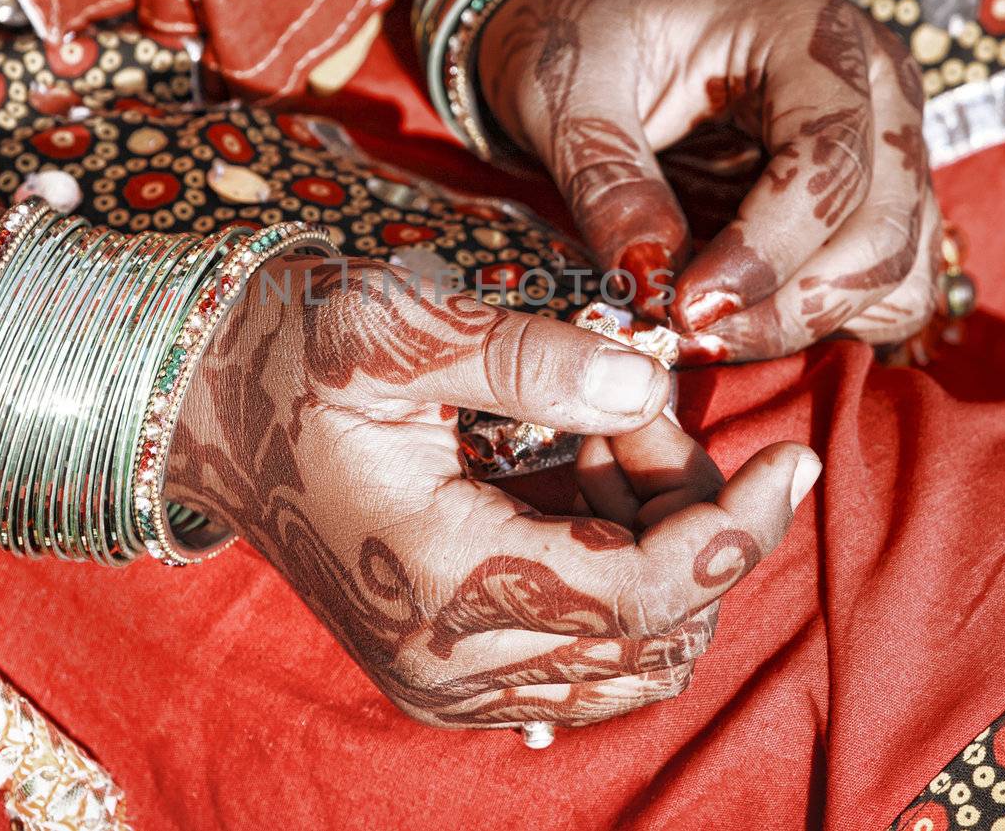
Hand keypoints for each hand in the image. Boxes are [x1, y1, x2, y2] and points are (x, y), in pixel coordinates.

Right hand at [168, 256, 820, 727]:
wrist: (212, 415)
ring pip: (631, 658)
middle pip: (652, 635)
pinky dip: (620, 570)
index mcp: (437, 578)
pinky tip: (579, 477)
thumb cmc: (296, 358)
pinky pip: (588, 657)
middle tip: (637, 408)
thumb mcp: (397, 324)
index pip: (639, 598)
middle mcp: (449, 661)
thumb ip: (526, 355)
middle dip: (690, 521)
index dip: (735, 532)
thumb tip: (648, 380)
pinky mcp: (453, 671)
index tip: (792, 457)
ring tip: (602, 434)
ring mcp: (449, 681)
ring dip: (659, 547)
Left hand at [477, 0, 941, 362]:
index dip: (765, 251)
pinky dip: (828, 329)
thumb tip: (647, 276)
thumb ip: (605, 176)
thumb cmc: (591, 36)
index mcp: (815, 35)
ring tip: (709, 337)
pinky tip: (743, 327)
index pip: (829, 161)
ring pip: (896, 275)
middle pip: (881, 232)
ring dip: (809, 327)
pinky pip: (888, 293)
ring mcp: (890, 153)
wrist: (608, 28)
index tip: (685, 307)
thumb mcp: (566, 87)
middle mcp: (878, 93)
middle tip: (693, 339)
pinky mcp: (877, 208)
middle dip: (791, 307)